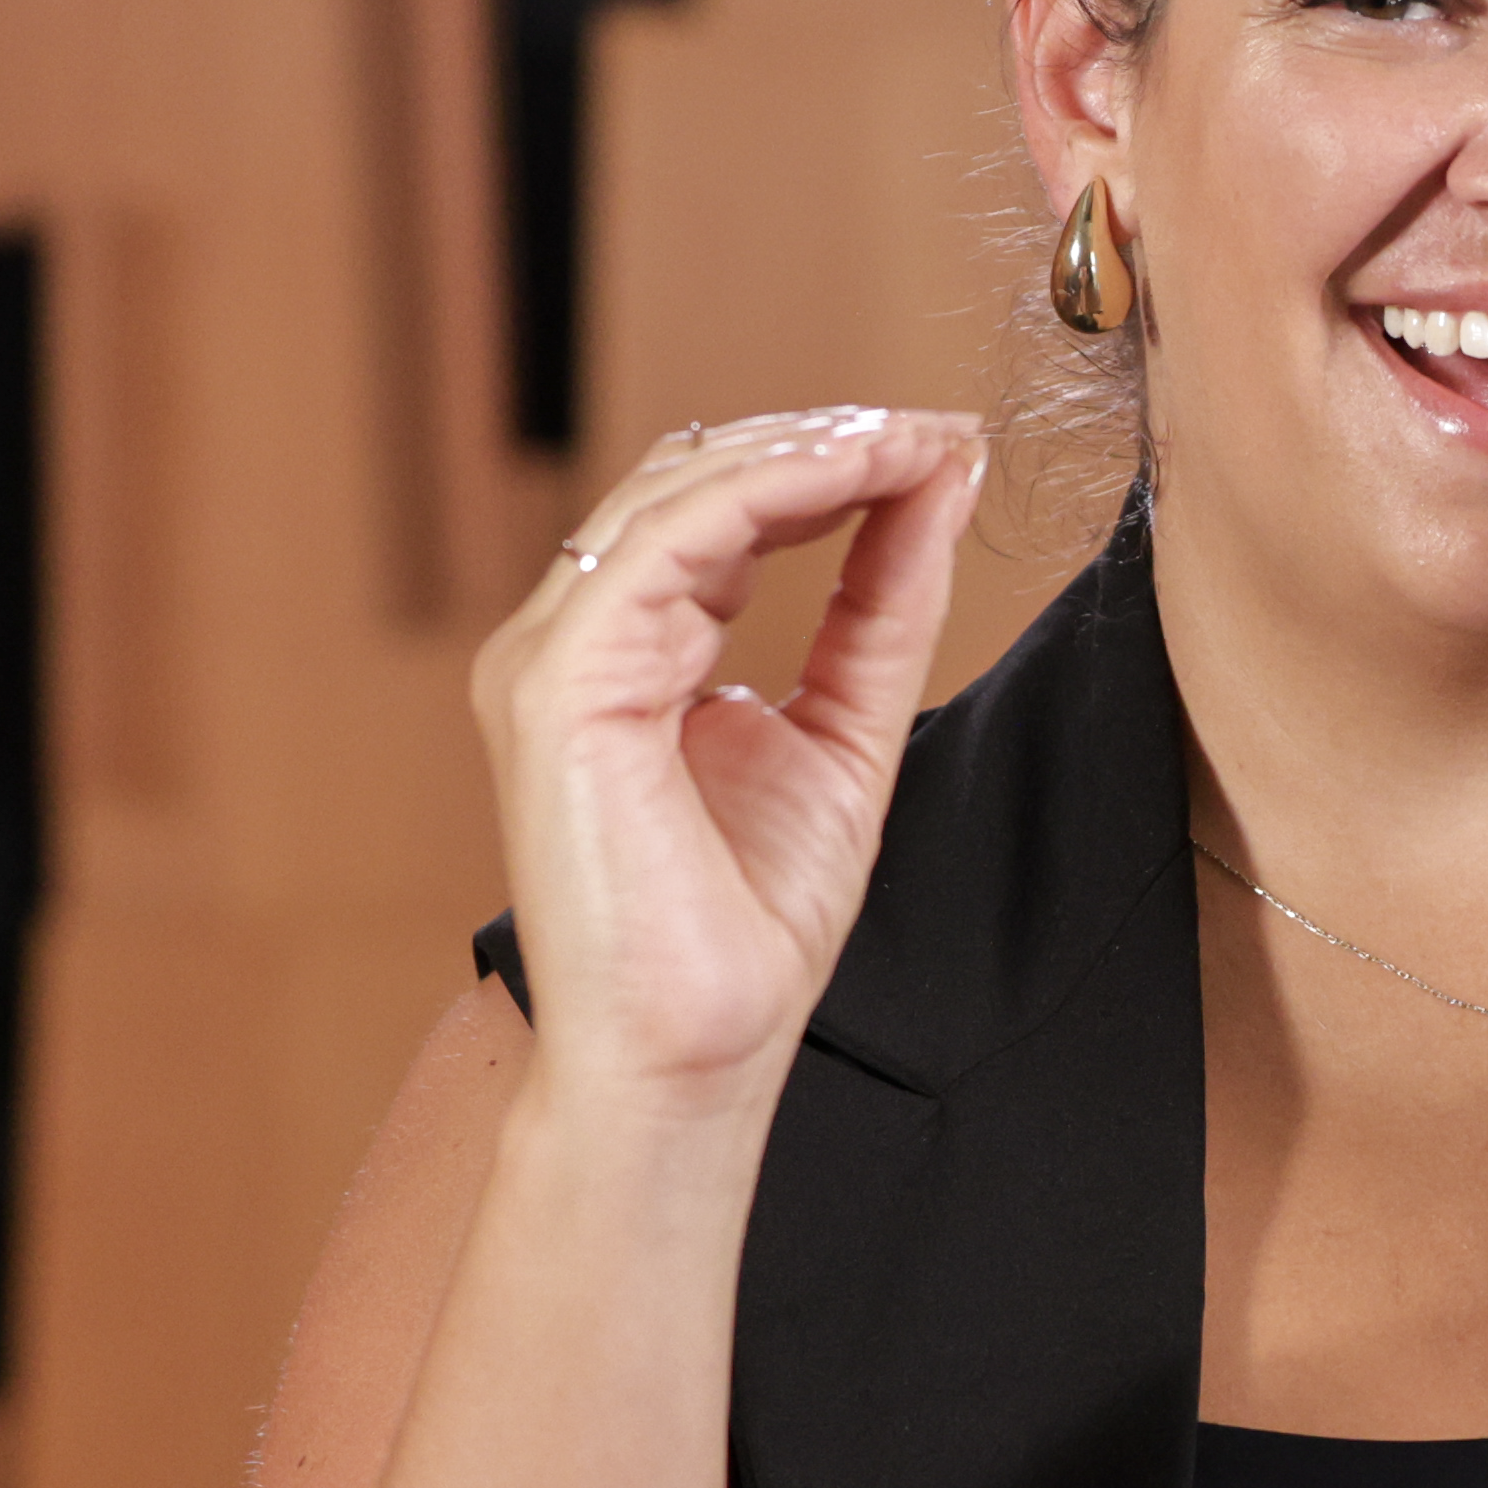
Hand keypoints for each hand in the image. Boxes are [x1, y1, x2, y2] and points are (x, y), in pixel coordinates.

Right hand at [470, 408, 988, 1105]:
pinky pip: (663, 542)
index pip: (716, 514)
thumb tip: (938, 487)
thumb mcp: (848, 737)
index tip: (938, 447)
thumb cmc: (744, 933)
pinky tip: (856, 473)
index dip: (826, 465)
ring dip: (805, 448)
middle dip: (821, 440)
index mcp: (627, 658)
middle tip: (934, 428)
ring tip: (910, 439)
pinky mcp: (556, 685)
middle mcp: (572, 644)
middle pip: (688, 481)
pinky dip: (768, 490)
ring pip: (673, 491)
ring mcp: (549, 659)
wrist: (689, 1059)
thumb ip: (883, 608)